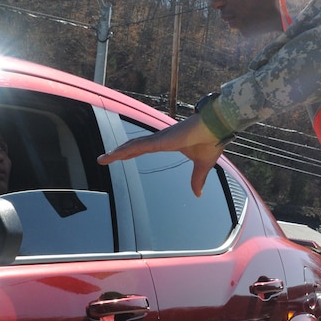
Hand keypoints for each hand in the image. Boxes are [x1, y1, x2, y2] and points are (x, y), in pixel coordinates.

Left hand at [98, 115, 223, 196]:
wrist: (218, 126)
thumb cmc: (211, 140)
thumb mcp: (202, 166)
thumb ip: (198, 180)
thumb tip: (198, 194)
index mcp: (167, 143)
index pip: (143, 148)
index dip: (131, 152)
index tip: (119, 156)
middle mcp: (160, 139)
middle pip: (134, 146)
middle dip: (119, 153)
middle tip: (104, 158)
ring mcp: (159, 139)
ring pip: (133, 146)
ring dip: (117, 152)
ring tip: (103, 159)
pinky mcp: (161, 140)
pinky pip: (140, 146)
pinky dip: (126, 150)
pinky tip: (116, 154)